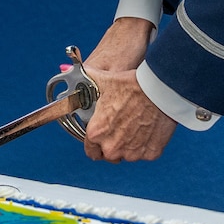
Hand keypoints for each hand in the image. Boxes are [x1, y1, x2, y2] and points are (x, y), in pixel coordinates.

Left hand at [80, 17, 177, 162]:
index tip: (102, 135)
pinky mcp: (151, 154)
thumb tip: (65, 68)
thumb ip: (83, 80)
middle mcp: (112, 148)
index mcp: (96, 134)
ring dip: (129, 146)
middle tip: (120, 128)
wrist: (158, 90)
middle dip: (113, 144)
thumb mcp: (103, 80)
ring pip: (127, 155)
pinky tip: (148, 129)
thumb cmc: (130, 86)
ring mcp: (132, 154)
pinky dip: (146, 145)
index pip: (90, 150)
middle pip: (109, 155)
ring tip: (135, 126)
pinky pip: (145, 154)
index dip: (95, 142)